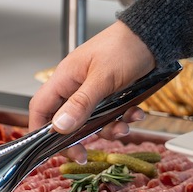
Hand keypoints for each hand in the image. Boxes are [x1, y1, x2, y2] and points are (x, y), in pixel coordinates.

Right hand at [28, 22, 156, 148]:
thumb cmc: (124, 47)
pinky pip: (111, 115)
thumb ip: (81, 103)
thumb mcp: (103, 78)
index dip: (40, 130)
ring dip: (108, 128)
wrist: (152, 36)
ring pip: (92, 122)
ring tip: (124, 127)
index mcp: (65, 78)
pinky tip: (136, 114)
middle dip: (76, 138)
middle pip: (65, 120)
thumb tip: (59, 126)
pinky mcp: (111, 95)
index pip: (40, 107)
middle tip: (83, 155)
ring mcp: (93, 91)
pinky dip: (123, 118)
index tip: (48, 149)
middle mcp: (76, 86)